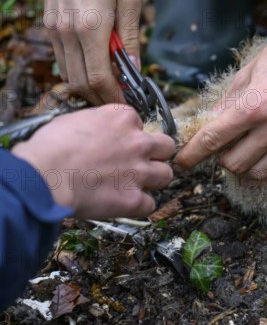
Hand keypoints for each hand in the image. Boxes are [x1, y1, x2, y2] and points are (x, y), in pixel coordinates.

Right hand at [12, 105, 174, 218]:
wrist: (42, 177)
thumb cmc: (49, 148)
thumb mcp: (74, 120)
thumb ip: (97, 124)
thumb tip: (98, 133)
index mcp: (122, 118)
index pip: (139, 122)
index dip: (129, 134)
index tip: (118, 143)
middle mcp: (137, 142)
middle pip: (166, 147)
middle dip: (156, 155)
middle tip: (140, 162)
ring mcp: (139, 171)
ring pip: (166, 175)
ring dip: (153, 180)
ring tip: (135, 185)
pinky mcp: (134, 198)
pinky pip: (150, 204)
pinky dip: (138, 206)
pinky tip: (124, 205)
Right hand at [38, 0, 142, 103]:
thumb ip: (131, 37)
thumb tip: (133, 68)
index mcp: (91, 27)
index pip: (100, 78)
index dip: (114, 96)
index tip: (129, 104)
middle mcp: (67, 32)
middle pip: (81, 82)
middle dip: (102, 97)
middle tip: (122, 100)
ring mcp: (54, 28)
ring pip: (68, 73)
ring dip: (88, 86)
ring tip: (112, 86)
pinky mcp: (49, 23)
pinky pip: (61, 58)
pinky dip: (77, 70)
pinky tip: (95, 66)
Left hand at [174, 0, 266, 180]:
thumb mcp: (250, 70)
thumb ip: (229, 102)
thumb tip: (210, 123)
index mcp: (253, 105)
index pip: (212, 140)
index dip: (191, 155)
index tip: (181, 162)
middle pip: (233, 164)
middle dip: (219, 159)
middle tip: (220, 147)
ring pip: (257, 173)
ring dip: (243, 167)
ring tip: (241, 152)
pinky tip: (262, 158)